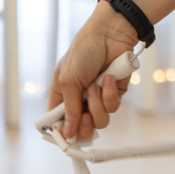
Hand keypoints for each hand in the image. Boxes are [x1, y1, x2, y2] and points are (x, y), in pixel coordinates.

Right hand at [48, 7, 137, 139]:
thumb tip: (67, 133)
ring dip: (97, 104)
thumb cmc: (83, 51)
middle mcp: (79, 99)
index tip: (65, 139)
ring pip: (100, 120)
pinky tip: (109, 78)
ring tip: (95, 86)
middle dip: (84, 125)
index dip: (62, 133)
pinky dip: (110, 93)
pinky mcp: (115, 92)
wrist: (110, 34)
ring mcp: (98, 97)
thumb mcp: (68, 80)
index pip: (59, 123)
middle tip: (84, 116)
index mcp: (62, 95)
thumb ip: (68, 108)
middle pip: (82, 129)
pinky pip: (113, 106)